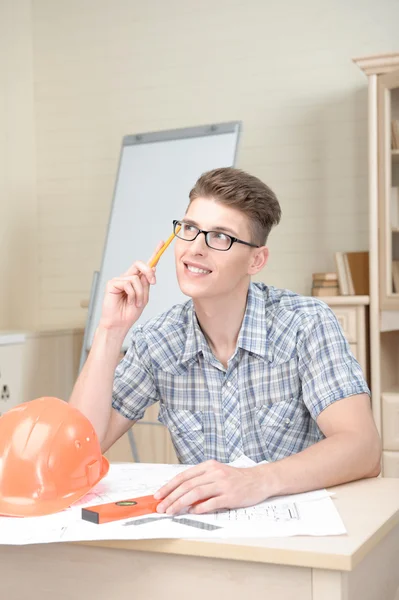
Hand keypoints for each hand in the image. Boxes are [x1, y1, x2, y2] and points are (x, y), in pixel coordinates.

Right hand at [99, 240, 163, 332]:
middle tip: (153, 282)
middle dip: (149, 271)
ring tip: (137, 302)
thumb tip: (153, 269)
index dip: (154, 253)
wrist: (119, 324)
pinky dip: (133, 294)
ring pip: (136, 278)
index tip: (162, 243)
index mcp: (136, 280)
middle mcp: (127, 277)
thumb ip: (147, 284)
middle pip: (140, 264)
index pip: (146, 265)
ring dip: (141, 292)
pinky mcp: (112, 283)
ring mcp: (119, 280)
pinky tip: (129, 301)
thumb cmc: (130, 313)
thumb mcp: (144, 297)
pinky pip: (128, 283)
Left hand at [154, 460, 269, 514]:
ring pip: (196, 493)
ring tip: (171, 511)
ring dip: (180, 503)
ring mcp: (223, 484)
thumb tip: (180, 495)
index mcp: (209, 466)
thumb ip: (201, 481)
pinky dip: (200, 508)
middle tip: (161, 507)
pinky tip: (191, 512)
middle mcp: (214, 473)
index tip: (159, 495)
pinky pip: (211, 502)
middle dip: (171, 497)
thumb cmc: (235, 479)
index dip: (169, 486)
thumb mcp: (217, 474)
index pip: (184, 476)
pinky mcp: (231, 496)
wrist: (259, 480)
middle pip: (187, 485)